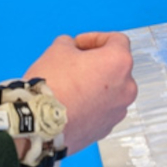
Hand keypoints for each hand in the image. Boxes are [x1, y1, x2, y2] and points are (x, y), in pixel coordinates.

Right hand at [23, 32, 136, 154]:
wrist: (39, 125)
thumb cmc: (52, 86)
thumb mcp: (57, 50)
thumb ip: (70, 43)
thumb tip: (71, 48)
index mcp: (119, 62)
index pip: (117, 40)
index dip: (95, 38)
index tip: (79, 44)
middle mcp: (126, 87)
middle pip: (116, 67)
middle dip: (96, 62)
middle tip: (74, 63)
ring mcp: (119, 110)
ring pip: (111, 90)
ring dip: (95, 84)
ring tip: (71, 85)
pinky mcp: (107, 127)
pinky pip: (103, 109)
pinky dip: (92, 103)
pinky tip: (72, 102)